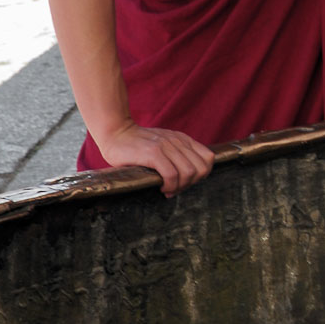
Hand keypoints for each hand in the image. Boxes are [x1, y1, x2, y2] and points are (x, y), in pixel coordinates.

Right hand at [95, 122, 214, 196]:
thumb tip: (191, 176)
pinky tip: (161, 187)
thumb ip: (177, 154)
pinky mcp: (153, 153)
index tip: (185, 182)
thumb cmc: (137, 145)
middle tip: (175, 189)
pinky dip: (169, 186)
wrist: (116, 133)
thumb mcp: (164, 145)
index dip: (201, 175)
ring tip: (167, 190)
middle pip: (201, 169)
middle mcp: (178, 141)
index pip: (208, 159)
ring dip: (180, 187)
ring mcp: (166, 146)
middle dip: (190, 184)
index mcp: (183, 140)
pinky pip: (172, 174)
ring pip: (188, 173)